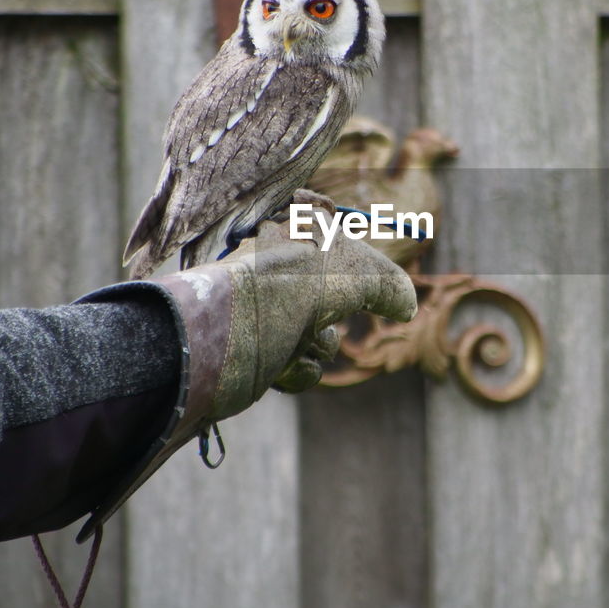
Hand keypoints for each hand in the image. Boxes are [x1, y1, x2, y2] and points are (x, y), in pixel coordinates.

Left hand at [76, 212, 414, 539]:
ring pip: (326, 335)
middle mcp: (277, 271)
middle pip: (341, 297)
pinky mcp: (260, 353)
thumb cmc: (262, 300)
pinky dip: (301, 370)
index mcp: (288, 237)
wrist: (200, 353)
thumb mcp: (333, 279)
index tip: (385, 295)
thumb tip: (408, 306)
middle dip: (334, 316)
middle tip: (316, 316)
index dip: (368, 273)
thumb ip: (378, 284)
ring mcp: (267, 314)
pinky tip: (279, 368)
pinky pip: (306, 363)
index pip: (348, 245)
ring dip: (318, 346)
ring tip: (290, 343)